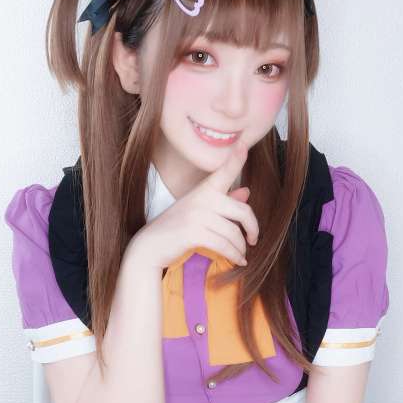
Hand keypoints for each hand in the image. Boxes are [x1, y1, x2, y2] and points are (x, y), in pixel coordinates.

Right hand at [129, 143, 258, 269]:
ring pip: (233, 233)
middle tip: (253, 239)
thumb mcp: (199, 211)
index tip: (243, 142)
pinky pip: (223, 245)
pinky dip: (234, 255)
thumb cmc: (175, 228)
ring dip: (241, 248)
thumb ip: (224, 202)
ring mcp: (196, 215)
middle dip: (253, 229)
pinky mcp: (192, 232)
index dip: (236, 157)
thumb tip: (246, 193)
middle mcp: (202, 198)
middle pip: (242, 211)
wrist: (149, 247)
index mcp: (204, 190)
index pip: (224, 171)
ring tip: (241, 254)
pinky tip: (238, 260)